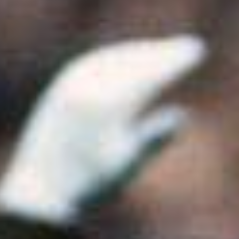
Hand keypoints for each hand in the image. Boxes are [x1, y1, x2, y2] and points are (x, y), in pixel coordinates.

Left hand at [0, 35, 206, 224]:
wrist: (41, 191)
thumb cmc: (89, 185)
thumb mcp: (125, 166)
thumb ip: (152, 139)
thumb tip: (181, 116)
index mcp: (106, 105)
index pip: (148, 74)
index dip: (174, 62)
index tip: (197, 52)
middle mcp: (87, 88)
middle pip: (132, 61)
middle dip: (162, 52)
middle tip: (189, 47)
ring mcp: (71, 86)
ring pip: (113, 59)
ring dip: (140, 53)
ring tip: (164, 51)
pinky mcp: (61, 90)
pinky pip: (95, 65)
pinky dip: (116, 60)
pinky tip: (127, 62)